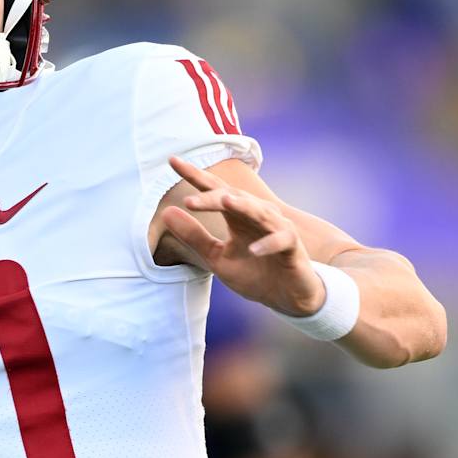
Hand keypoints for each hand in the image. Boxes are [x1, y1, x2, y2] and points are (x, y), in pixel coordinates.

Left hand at [158, 156, 324, 316]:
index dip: (194, 175)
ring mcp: (276, 228)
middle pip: (234, 197)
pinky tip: (253, 250)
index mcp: (236, 216)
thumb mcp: (216, 257)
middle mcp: (256, 216)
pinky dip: (268, 243)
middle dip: (213, 197)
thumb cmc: (253, 273)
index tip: (172, 160)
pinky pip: (281, 240)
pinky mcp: (292, 246)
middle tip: (189, 201)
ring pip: (260, 211)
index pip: (214, 190)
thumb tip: (165, 212)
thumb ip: (194, 236)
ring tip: (225, 201)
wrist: (285, 297)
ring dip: (243, 206)